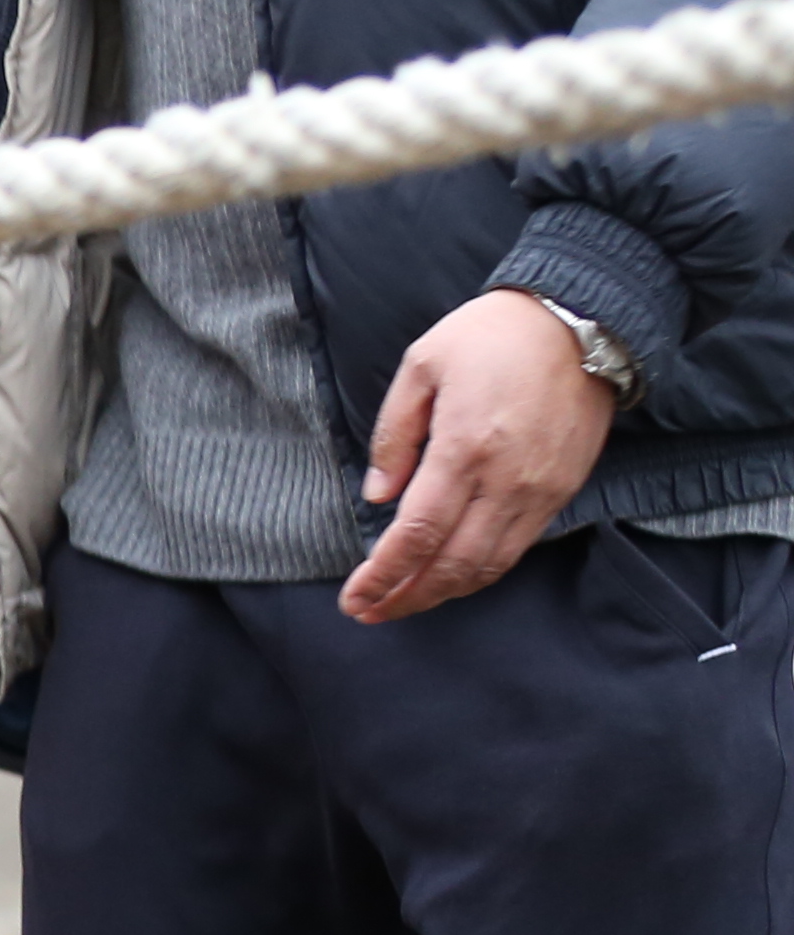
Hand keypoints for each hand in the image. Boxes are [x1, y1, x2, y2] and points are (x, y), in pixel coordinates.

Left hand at [345, 288, 617, 624]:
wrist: (581, 323)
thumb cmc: (491, 336)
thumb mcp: (421, 367)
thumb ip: (394, 437)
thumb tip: (377, 497)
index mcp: (463, 449)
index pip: (416, 535)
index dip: (382, 575)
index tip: (353, 597)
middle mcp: (506, 481)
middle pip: (452, 564)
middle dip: (406, 597)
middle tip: (368, 611)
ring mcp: (541, 491)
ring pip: (489, 565)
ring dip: (443, 592)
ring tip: (402, 602)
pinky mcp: (564, 491)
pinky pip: (518, 547)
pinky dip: (481, 570)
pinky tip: (450, 574)